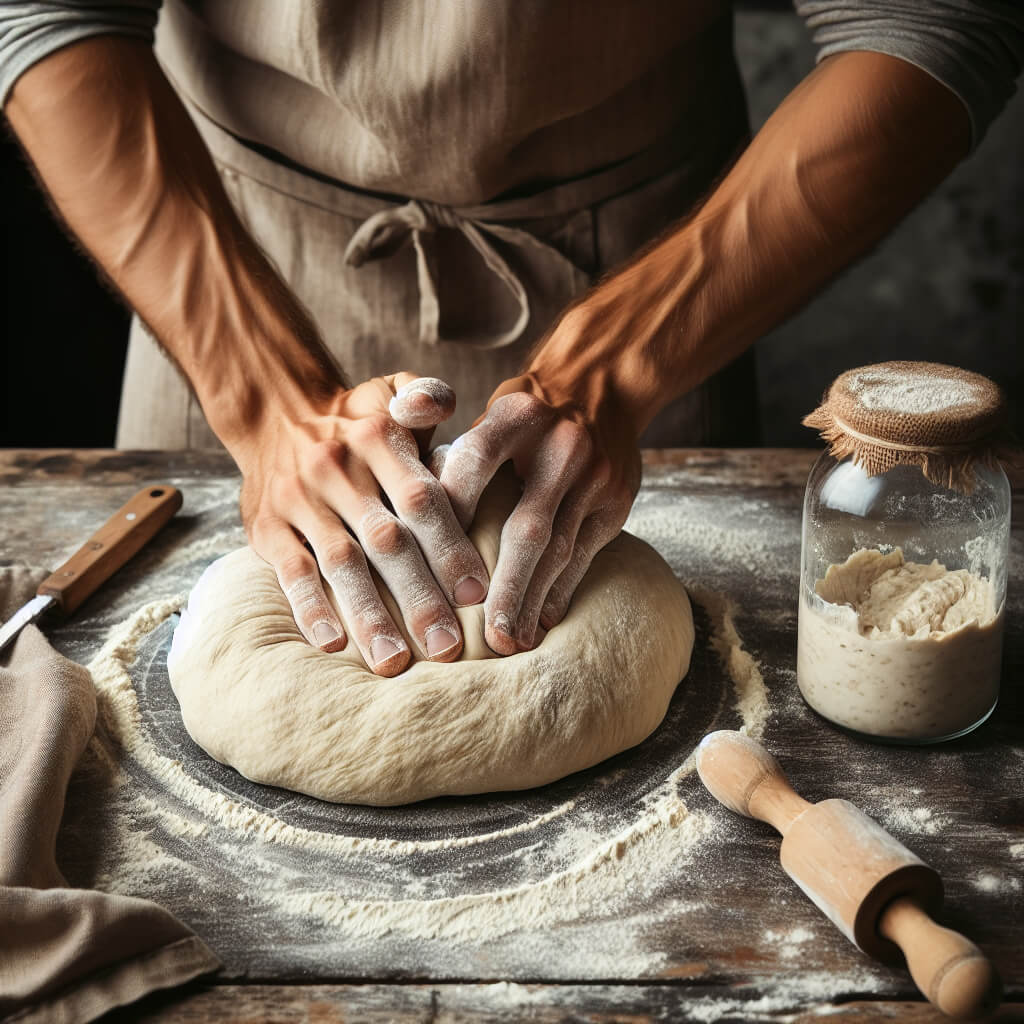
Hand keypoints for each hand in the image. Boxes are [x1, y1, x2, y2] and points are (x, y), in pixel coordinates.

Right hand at [234, 374, 489, 674]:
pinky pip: (290, 571)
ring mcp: (300, 500)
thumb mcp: (392, 390)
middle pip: (386, 541)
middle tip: (447, 648)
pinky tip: (333, 644)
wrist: (275, 412)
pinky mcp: (267, 527)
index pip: (422, 499)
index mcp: (378, 439)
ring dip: (368, 615)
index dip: (450, 547)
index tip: (477, 595)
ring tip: (394, 662)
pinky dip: (310, 608)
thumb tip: (442, 404)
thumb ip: (424, 396)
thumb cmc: (358, 417)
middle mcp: (338, 469)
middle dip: (419, 597)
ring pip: (340, 563)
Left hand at [435, 372, 639, 655]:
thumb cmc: (525, 415)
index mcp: (515, 418)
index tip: (426, 565)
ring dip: (532, 599)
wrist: (603, 385)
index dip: (450, 515)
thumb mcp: (487, 411)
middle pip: (527, 526)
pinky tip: (541, 621)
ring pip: (559, 548)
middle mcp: (559, 447)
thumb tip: (401, 510)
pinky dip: (562, 590)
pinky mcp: (616, 501)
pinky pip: (586, 554)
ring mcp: (593, 476)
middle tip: (482, 636)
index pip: (475, 466)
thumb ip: (451, 454)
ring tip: (508, 641)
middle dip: (504, 586)